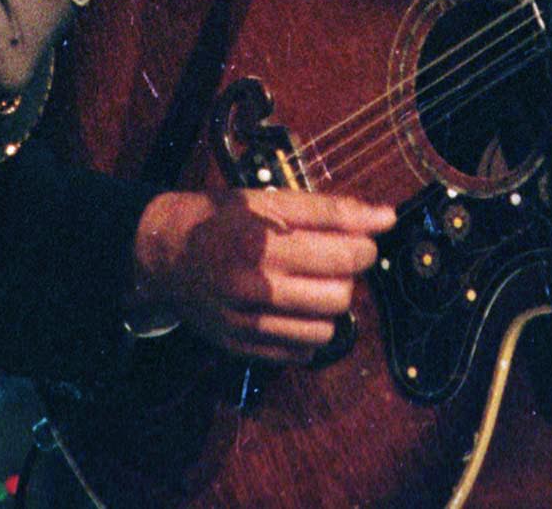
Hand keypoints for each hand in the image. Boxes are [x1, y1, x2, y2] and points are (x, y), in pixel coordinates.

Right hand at [129, 189, 394, 363]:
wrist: (166, 254)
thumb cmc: (223, 220)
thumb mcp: (272, 200)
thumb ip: (331, 210)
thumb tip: (385, 218)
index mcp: (262, 242)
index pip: (343, 254)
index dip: (365, 247)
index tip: (362, 241)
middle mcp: (253, 287)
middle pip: (339, 295)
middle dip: (348, 277)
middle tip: (335, 260)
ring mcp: (246, 323)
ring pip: (325, 329)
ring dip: (330, 306)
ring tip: (315, 284)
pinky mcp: (242, 347)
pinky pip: (301, 352)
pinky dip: (309, 332)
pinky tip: (295, 308)